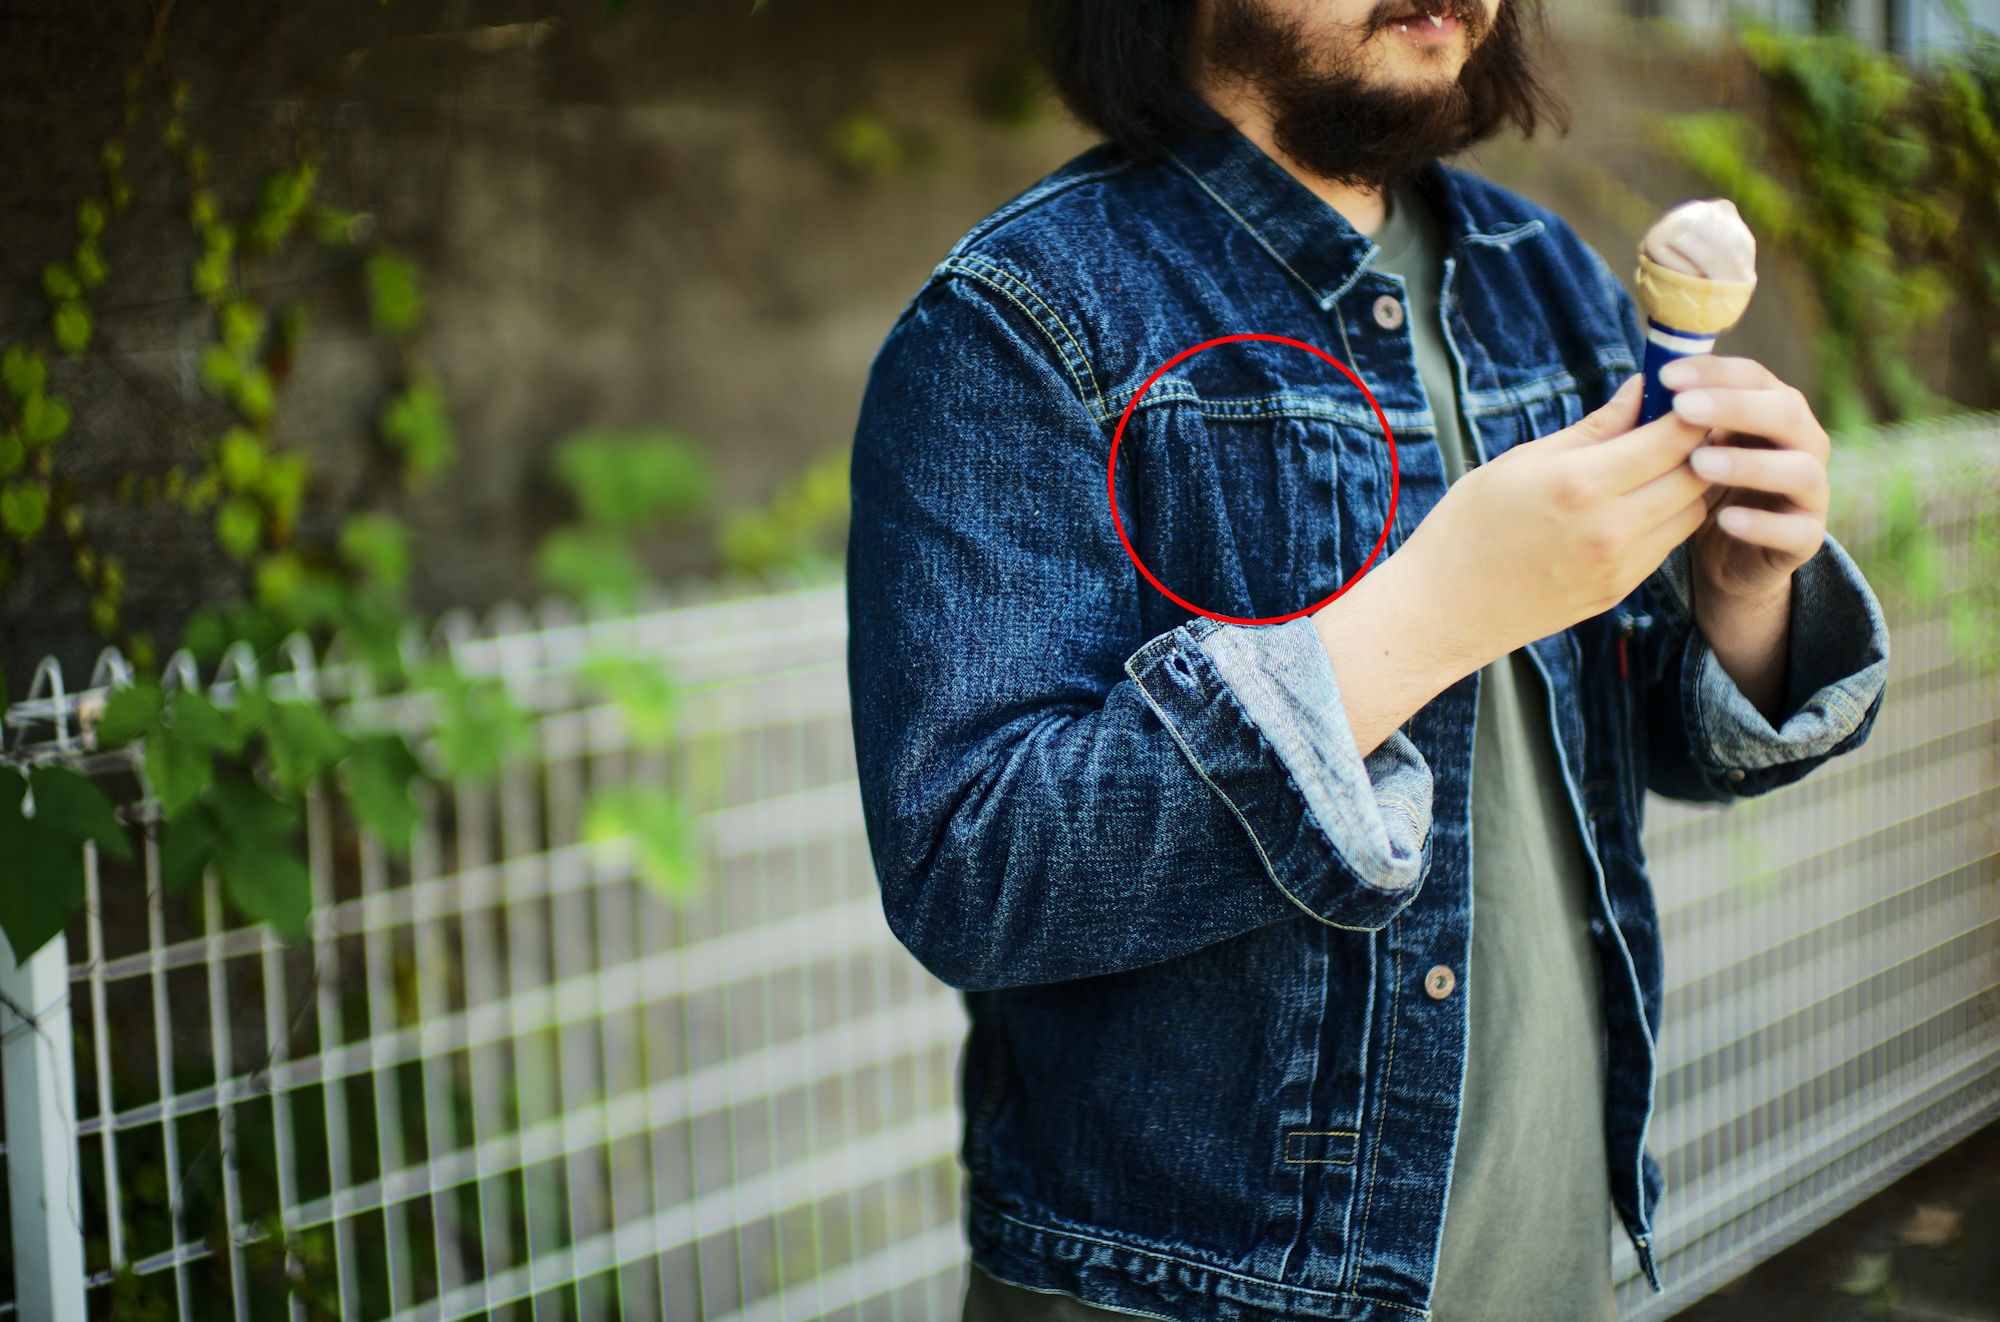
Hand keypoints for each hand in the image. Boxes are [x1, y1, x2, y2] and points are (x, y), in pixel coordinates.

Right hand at [1314, 373, 1715, 754]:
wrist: (1444, 609)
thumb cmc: (1468, 526)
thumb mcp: (1521, 462)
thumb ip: (1592, 429)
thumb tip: (1640, 391)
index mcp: (1581, 484)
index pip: (1673, 437)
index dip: (1693, 408)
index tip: (1687, 392)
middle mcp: (1611, 527)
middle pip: (1697, 474)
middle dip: (1700, 443)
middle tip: (1687, 421)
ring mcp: (1619, 565)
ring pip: (1692, 513)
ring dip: (1691, 482)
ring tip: (1666, 461)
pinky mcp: (1619, 590)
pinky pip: (1667, 544)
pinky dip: (1668, 516)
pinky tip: (1644, 500)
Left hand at [1660, 355, 1830, 604]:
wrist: (1726, 558)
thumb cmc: (1698, 490)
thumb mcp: (1678, 452)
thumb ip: (1663, 423)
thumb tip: (1636, 386)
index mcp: (1771, 409)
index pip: (1753, 376)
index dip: (1714, 372)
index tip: (1666, 376)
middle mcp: (1802, 442)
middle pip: (1785, 412)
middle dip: (1735, 407)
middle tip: (1683, 409)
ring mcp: (1810, 490)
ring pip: (1799, 469)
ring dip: (1750, 464)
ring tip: (1700, 465)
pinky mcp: (1807, 536)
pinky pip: (1796, 530)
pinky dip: (1763, 524)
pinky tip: (1725, 521)